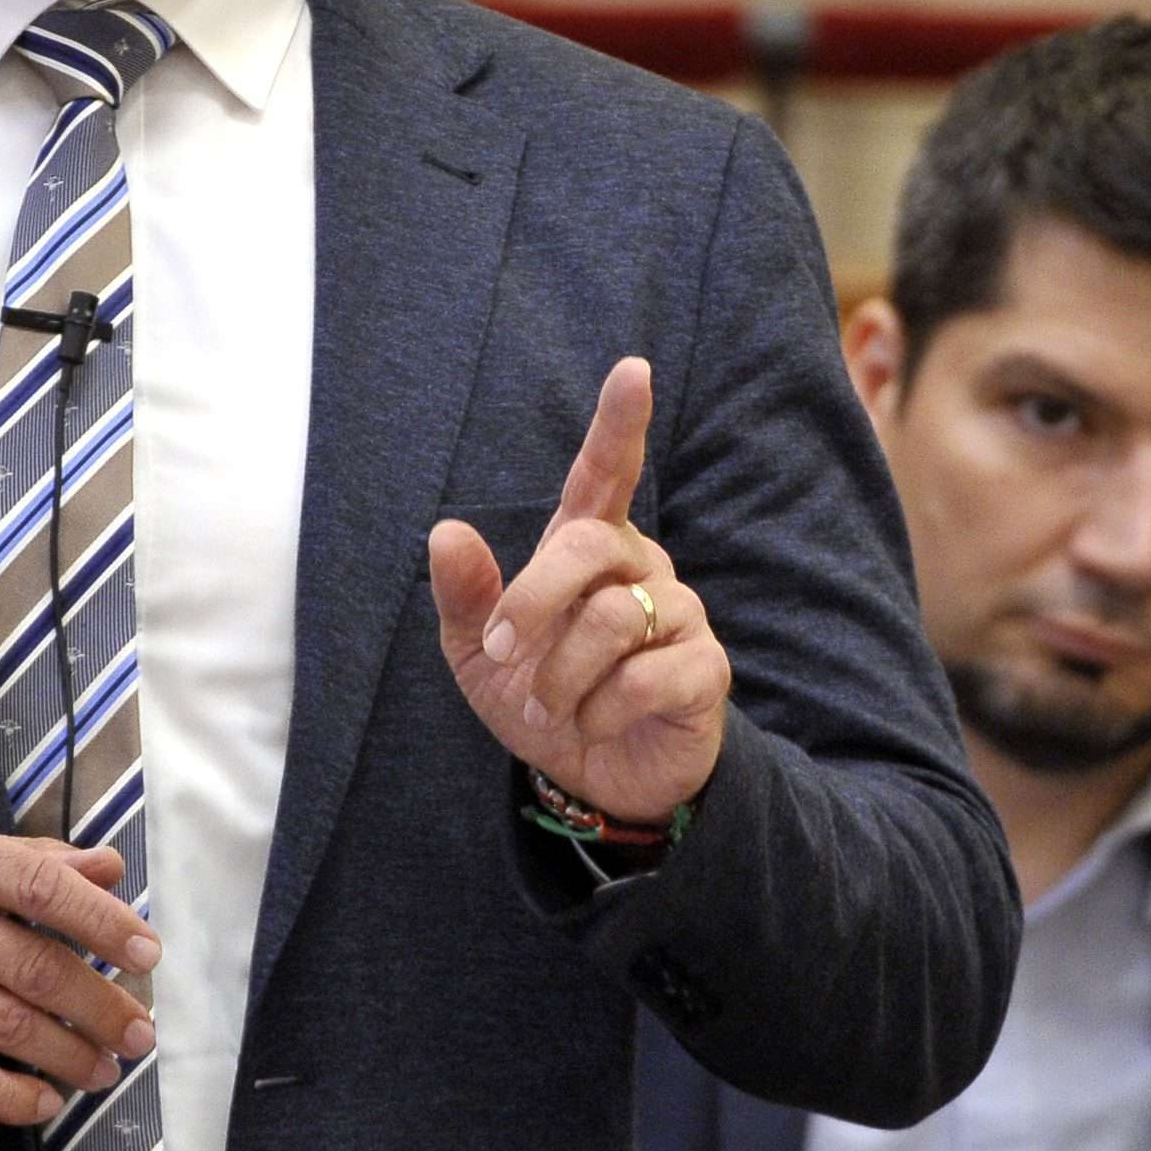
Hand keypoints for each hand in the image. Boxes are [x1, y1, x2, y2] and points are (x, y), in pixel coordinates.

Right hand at [0, 813, 162, 1126]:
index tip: (147, 953)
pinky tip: (47, 1100)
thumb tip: (111, 868)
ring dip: (70, 1055)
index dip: (102, 922)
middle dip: (100, 1006)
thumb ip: (32, 861)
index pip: (40, 884)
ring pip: (8, 1026)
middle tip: (139, 1031)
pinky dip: (13, 1097)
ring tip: (107, 1069)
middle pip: (33, 966)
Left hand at [427, 358, 728, 826]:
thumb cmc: (543, 698)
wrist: (596, 780)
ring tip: (555, 709)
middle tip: (500, 651)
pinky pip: (645, 677)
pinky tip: (596, 724)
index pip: (606, 473)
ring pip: (613, 619)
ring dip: (560, 676)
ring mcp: (681, 615)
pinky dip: (600, 711)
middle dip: (532, 599)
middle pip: (588, 544)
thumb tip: (445, 533)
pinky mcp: (704, 670)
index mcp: (588, 549)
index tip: (633, 370)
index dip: (619, 423)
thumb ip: (464, 597)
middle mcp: (641, 567)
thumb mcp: (479, 656)